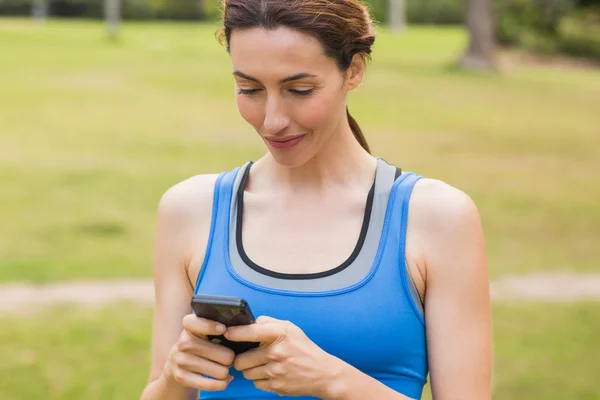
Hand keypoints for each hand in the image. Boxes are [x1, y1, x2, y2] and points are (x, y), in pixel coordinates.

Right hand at [164, 314, 234, 391]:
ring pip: (222, 371)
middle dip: (231, 357)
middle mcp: (183, 342)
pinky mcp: (181, 377)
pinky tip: (224, 379)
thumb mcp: (203, 331)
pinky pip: (212, 384)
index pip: (198, 323)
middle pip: (224, 354)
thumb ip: (218, 327)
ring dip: (227, 371)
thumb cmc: (199, 344)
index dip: (211, 326)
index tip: (223, 329)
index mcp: (189, 326)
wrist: (175, 363)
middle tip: (227, 357)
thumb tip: (239, 333)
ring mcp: (181, 360)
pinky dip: (222, 383)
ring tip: (224, 367)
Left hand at [224, 316, 343, 397]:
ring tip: (261, 365)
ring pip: (246, 372)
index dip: (234, 333)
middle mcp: (276, 352)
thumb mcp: (291, 328)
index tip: (227, 333)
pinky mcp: (276, 386)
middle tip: (248, 356)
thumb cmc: (305, 349)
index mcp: (280, 334)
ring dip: (250, 369)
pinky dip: (260, 379)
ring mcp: (275, 371)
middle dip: (241, 358)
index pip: (250, 332)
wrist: (322, 373)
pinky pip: (256, 383)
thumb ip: (269, 322)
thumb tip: (250, 323)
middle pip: (241, 359)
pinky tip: (270, 374)